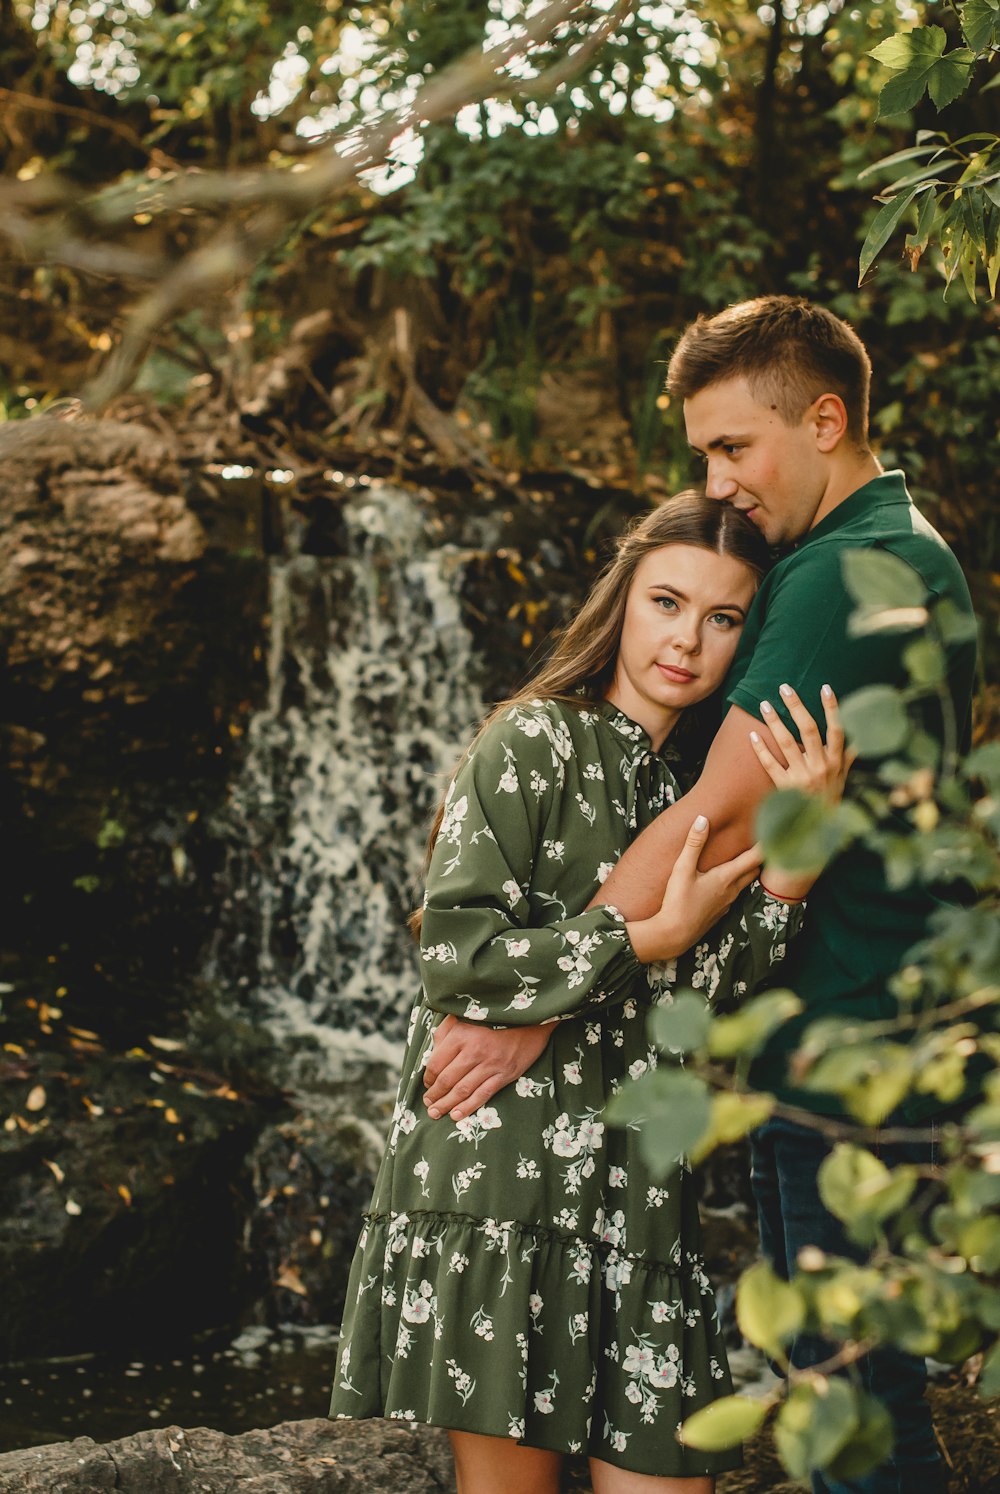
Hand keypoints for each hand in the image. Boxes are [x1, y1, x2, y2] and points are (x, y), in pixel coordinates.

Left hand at [422, 1014, 550, 1119]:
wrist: (530, 1017)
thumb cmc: (493, 1015)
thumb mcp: (464, 1015)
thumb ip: (445, 1032)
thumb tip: (432, 1053)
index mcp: (460, 1034)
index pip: (436, 1063)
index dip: (428, 1078)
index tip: (426, 1084)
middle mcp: (474, 1051)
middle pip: (447, 1080)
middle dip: (434, 1095)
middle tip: (428, 1104)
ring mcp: (491, 1064)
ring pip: (463, 1090)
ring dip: (446, 1104)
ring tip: (436, 1113)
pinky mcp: (505, 1074)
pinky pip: (483, 1094)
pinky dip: (468, 1107)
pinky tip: (457, 1115)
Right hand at [626, 815, 760, 963]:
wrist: (673, 935)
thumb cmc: (678, 902)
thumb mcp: (682, 870)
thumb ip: (693, 844)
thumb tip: (702, 819)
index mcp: (726, 878)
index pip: (753, 858)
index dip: (765, 845)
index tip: (774, 832)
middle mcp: (731, 891)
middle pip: (754, 871)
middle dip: (761, 857)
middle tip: (765, 842)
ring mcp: (727, 903)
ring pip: (745, 883)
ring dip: (749, 870)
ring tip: (748, 858)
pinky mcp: (719, 912)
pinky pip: (734, 894)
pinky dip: (737, 883)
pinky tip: (727, 880)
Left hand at [750, 682, 854, 803]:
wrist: (815, 833)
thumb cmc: (828, 803)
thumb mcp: (843, 782)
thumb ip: (848, 760)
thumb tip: (859, 740)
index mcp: (836, 763)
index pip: (837, 731)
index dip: (832, 709)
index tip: (825, 688)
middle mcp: (820, 768)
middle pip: (809, 730)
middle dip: (797, 706)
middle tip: (784, 688)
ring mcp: (802, 777)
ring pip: (787, 743)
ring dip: (775, 721)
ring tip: (764, 704)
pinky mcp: (784, 788)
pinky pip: (771, 765)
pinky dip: (761, 749)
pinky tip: (752, 735)